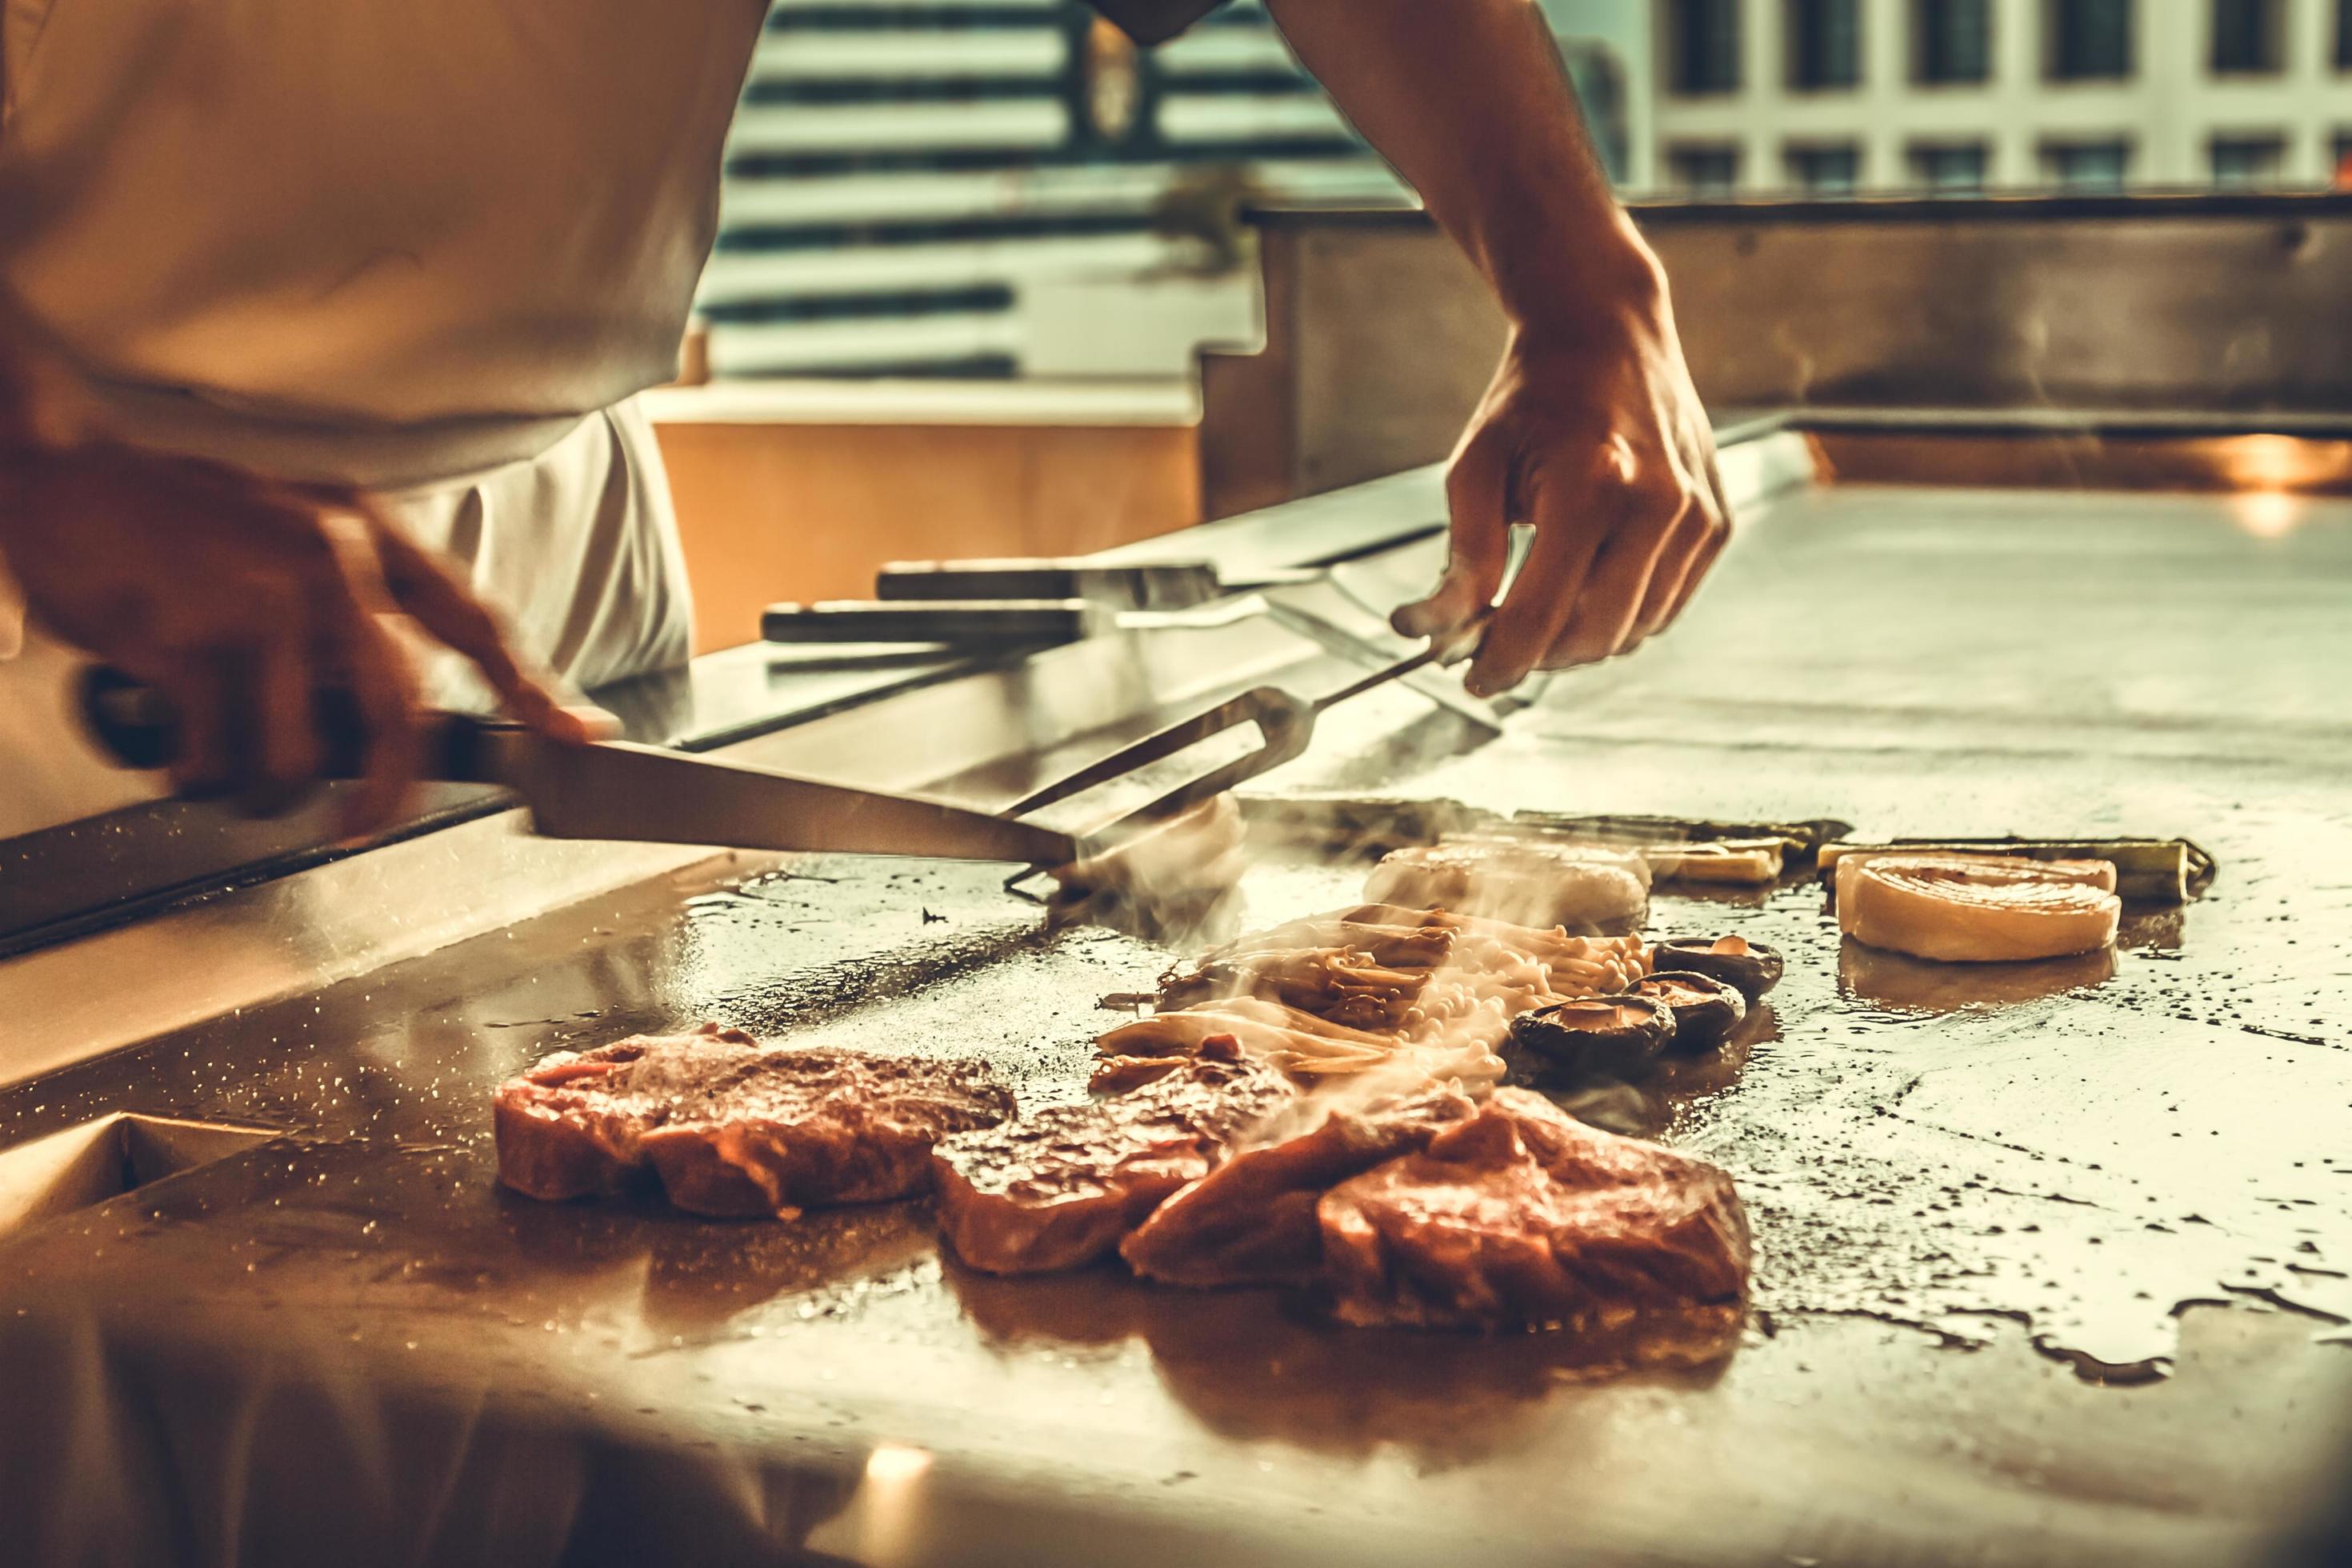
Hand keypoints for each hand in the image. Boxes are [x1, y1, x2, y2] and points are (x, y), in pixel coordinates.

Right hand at [0, 440, 588, 834]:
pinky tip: (176, 742)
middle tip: (359, 827)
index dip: (533, 687)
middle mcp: (326, 559)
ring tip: (226, 763)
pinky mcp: (182, 637)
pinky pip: (215, 756)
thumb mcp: (294, 537)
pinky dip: (195, 772)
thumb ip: (359, 611)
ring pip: (298, 756)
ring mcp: (254, 597)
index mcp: (366, 534)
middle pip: (398, 714)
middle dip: (383, 796)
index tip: (580, 737)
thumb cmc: (184, 527)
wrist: (60, 478)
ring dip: (259, 789)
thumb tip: (407, 717)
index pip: (474, 622)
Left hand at [1392, 254, 1728, 695]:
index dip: (1501, 661)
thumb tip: (1434, 629)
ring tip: (1539, 604)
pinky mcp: (1716, 525)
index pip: (1541, 615)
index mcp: (1593, 485)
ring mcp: (1697, 517)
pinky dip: (1620, 614)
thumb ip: (1463, 556)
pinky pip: (1664, 607)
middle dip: (1540, 656)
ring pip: (1632, 631)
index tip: (1473, 679)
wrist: (1608, 331)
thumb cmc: (1534, 397)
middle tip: (1499, 643)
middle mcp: (1659, 505)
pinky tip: (1588, 581)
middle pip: (1593, 637)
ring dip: (1580, 638)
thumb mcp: (1475, 466)